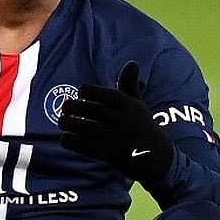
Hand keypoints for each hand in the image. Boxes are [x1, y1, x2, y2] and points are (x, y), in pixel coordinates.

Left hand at [58, 61, 173, 184]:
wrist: (156, 157)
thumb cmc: (141, 126)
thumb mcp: (138, 105)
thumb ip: (129, 84)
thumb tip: (132, 62)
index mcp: (130, 106)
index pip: (105, 94)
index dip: (89, 91)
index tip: (81, 92)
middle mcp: (123, 121)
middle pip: (91, 110)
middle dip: (73, 106)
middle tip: (64, 107)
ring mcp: (115, 138)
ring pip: (84, 127)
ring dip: (68, 123)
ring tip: (62, 121)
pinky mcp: (108, 154)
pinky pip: (83, 146)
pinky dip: (71, 141)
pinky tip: (67, 138)